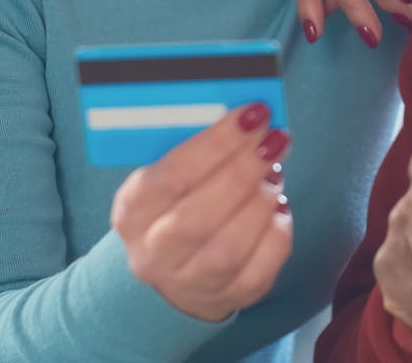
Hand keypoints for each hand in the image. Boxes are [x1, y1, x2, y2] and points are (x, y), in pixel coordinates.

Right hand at [110, 104, 292, 321]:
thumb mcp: (167, 174)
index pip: (172, 177)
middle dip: (245, 169)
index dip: (217, 143)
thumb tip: (248, 115)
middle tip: (275, 138)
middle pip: (198, 216)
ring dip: (262, 200)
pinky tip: (279, 206)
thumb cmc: (176, 206)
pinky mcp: (229, 297)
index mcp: (133, 210)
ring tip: (275, 170)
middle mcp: (154, 252)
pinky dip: (277, 230)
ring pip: (231, 246)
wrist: (172, 274)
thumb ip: (197, 147)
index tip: (253, 114)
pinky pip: (261, 267)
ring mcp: (190, 281)